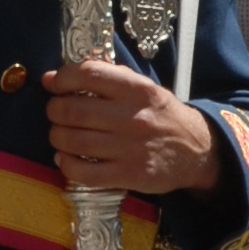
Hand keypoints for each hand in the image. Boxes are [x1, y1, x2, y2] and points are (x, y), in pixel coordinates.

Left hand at [42, 56, 220, 197]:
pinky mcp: (129, 175)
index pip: (89, 74)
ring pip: (74, 141)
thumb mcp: (143, 88)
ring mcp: (131, 148)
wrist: (196, 150)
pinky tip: (65, 158)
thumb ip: (105, 79)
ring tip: (60, 135)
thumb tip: (52, 78)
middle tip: (56, 113)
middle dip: (54, 110)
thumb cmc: (161, 115)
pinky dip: (65, 164)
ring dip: (57, 137)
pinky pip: (83, 172)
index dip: (62, 78)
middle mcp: (134, 117)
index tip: (53, 84)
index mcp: (138, 89)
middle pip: (74, 110)